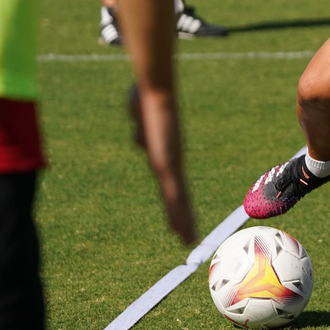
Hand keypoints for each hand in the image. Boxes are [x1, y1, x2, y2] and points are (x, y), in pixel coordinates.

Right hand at [129, 83, 196, 244]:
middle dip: (182, 218)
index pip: (173, 185)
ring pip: (178, 200)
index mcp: (165, 155)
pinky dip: (176, 213)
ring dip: (182, 222)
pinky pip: (172, 193)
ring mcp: (170, 164)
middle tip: (188, 237)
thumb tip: (141, 140)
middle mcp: (171, 162)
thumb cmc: (145, 97)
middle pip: (179, 196)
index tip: (180, 218)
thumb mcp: (140, 119)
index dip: (176, 202)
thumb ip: (141, 131)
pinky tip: (180, 228)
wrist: (155, 90)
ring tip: (187, 240)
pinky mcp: (167, 163)